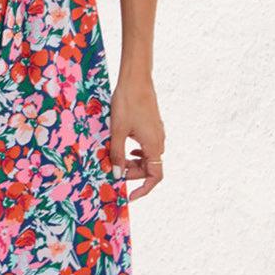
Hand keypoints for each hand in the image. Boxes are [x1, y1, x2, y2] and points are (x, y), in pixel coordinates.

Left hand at [109, 74, 165, 199]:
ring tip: (117, 160)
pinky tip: (126, 148)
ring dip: (133, 162)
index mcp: (154, 145)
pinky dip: (136, 152)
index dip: (144, 189)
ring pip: (148, 157)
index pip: (155, 177)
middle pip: (150, 168)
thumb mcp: (117, 132)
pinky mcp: (153, 125)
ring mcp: (157, 133)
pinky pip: (147, 146)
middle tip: (114, 172)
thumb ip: (118, 155)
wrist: (136, 79)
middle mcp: (159, 141)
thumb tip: (117, 176)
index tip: (130, 196)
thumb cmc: (127, 104)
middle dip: (133, 174)